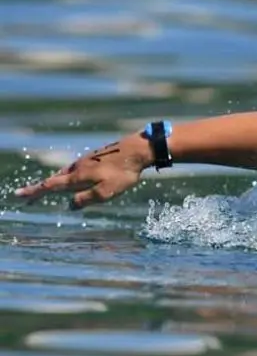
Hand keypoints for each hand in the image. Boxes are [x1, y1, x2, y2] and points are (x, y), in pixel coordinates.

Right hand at [14, 132, 152, 209]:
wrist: (137, 150)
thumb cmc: (124, 173)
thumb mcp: (106, 192)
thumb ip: (86, 199)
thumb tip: (70, 206)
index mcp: (77, 176)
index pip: (50, 186)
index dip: (34, 192)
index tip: (19, 195)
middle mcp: (78, 167)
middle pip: (55, 179)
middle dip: (40, 189)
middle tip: (29, 197)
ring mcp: (86, 160)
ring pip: (66, 173)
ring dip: (54, 182)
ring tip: (47, 189)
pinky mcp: (95, 157)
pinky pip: (76, 169)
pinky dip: (68, 176)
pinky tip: (73, 178)